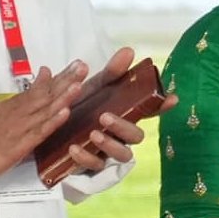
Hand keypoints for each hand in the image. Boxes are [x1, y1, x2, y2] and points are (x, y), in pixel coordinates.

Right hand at [0, 61, 88, 182]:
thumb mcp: (6, 110)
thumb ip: (26, 95)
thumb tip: (44, 76)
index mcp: (18, 104)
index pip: (43, 87)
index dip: (62, 76)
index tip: (78, 64)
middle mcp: (20, 112)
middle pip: (46, 94)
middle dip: (66, 80)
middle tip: (82, 67)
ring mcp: (21, 127)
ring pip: (45, 109)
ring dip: (63, 97)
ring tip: (78, 84)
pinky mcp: (21, 144)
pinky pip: (40, 131)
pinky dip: (52, 121)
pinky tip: (65, 113)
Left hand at [37, 47, 173, 183]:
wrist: (47, 130)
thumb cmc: (76, 108)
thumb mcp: (91, 88)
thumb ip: (110, 73)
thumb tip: (128, 51)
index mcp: (124, 114)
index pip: (149, 111)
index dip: (162, 106)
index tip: (171, 98)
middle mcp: (121, 135)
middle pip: (137, 136)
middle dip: (124, 127)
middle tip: (105, 117)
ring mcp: (108, 151)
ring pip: (122, 154)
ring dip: (110, 144)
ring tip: (93, 134)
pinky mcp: (91, 165)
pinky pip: (95, 166)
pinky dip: (85, 157)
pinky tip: (73, 148)